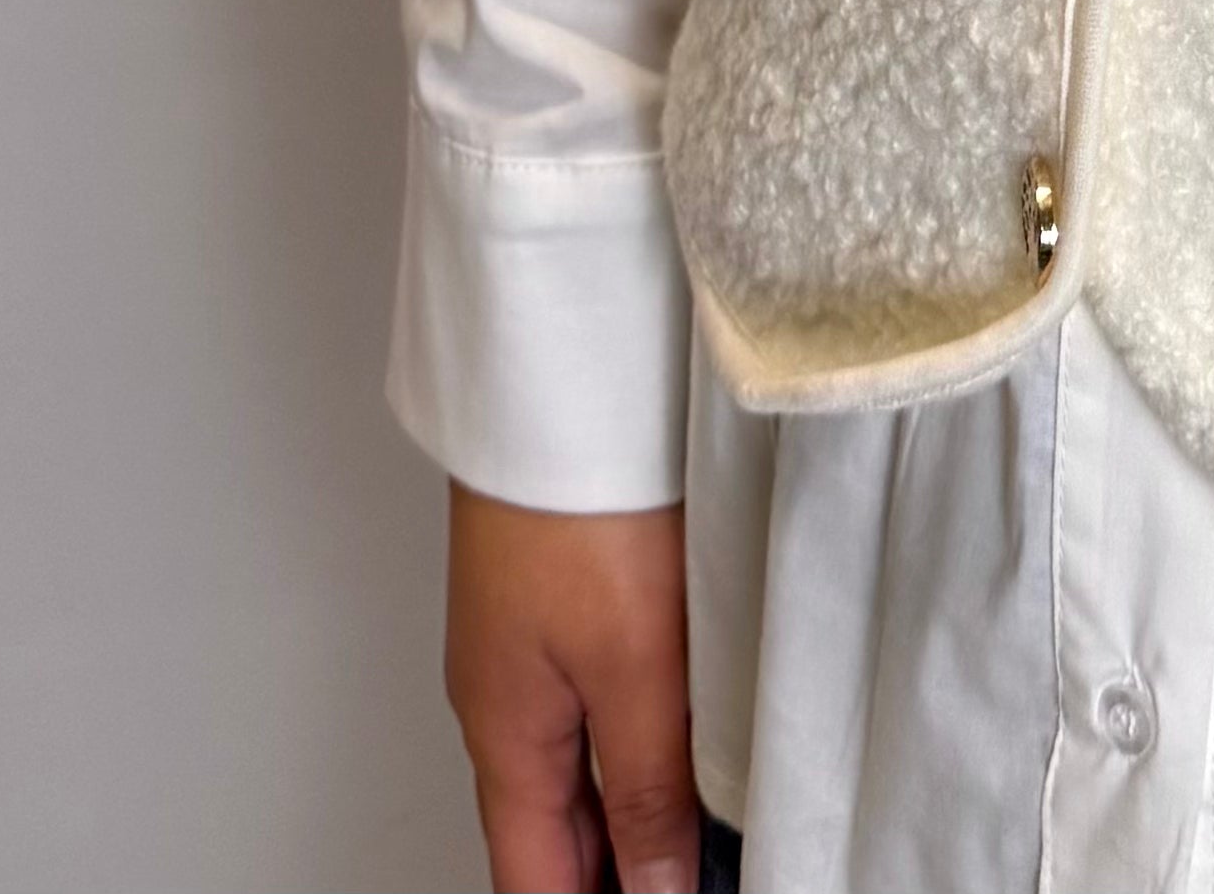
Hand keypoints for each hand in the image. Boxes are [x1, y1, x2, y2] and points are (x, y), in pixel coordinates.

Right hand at [443, 484, 702, 893]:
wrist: (559, 370)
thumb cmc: (578, 503)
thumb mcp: (632, 668)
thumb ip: (648, 790)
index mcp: (507, 735)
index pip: (534, 882)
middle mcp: (510, 697)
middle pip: (553, 832)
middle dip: (616, 875)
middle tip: (692, 880)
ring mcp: (534, 640)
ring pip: (580, 765)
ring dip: (630, 813)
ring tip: (705, 843)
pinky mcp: (566, 587)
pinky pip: (597, 699)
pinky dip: (639, 743)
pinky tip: (694, 744)